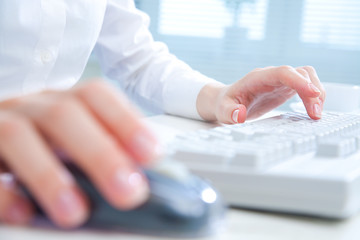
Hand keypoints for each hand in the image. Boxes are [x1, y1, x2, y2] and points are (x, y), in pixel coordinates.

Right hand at [0, 81, 159, 227]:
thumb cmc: (39, 142)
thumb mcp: (69, 139)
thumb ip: (99, 149)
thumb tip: (137, 178)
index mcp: (62, 101)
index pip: (95, 96)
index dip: (125, 122)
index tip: (153, 154)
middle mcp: (31, 106)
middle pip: (64, 115)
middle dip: (100, 154)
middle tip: (129, 193)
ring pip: (18, 135)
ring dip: (50, 176)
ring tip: (75, 214)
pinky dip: (3, 192)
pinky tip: (23, 213)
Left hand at [197, 65, 325, 123]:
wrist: (226, 102)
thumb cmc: (225, 105)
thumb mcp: (223, 110)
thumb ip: (230, 112)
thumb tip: (240, 115)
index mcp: (258, 77)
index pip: (283, 72)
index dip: (299, 81)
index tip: (313, 93)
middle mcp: (272, 76)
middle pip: (300, 73)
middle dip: (313, 90)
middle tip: (315, 114)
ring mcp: (280, 81)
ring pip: (307, 77)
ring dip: (316, 93)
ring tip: (316, 114)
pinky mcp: (285, 88)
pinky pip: (306, 86)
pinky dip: (313, 97)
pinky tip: (313, 111)